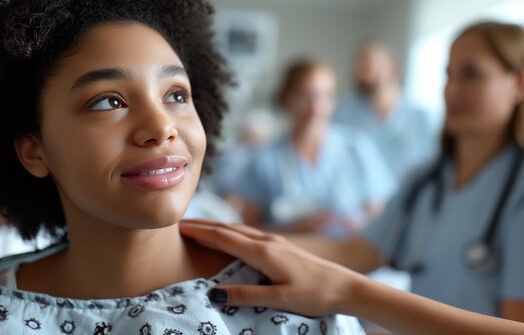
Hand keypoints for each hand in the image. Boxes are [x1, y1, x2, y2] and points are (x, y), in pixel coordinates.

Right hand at [179, 219, 363, 316]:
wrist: (346, 286)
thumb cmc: (315, 294)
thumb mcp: (279, 299)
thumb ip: (246, 295)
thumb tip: (214, 293)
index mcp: (263, 252)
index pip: (223, 237)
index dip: (199, 231)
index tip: (178, 227)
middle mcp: (268, 242)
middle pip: (228, 228)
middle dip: (203, 225)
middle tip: (180, 224)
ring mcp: (276, 242)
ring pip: (239, 229)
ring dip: (217, 227)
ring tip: (199, 228)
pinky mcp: (283, 247)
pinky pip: (250, 234)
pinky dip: (232, 232)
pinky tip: (231, 237)